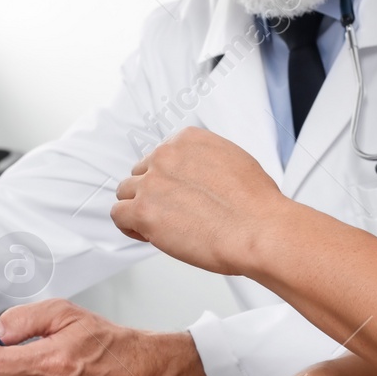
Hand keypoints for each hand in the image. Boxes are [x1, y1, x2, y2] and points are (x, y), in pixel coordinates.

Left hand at [111, 127, 288, 276]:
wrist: (258, 229)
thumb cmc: (255, 204)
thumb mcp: (234, 161)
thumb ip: (205, 163)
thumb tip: (198, 179)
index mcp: (188, 140)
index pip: (161, 155)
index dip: (168, 179)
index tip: (177, 193)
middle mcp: (166, 156)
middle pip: (141, 172)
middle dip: (153, 192)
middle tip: (171, 212)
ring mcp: (152, 183)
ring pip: (125, 192)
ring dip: (138, 208)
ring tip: (160, 225)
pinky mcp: (143, 211)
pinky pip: (118, 214)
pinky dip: (129, 226)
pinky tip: (147, 234)